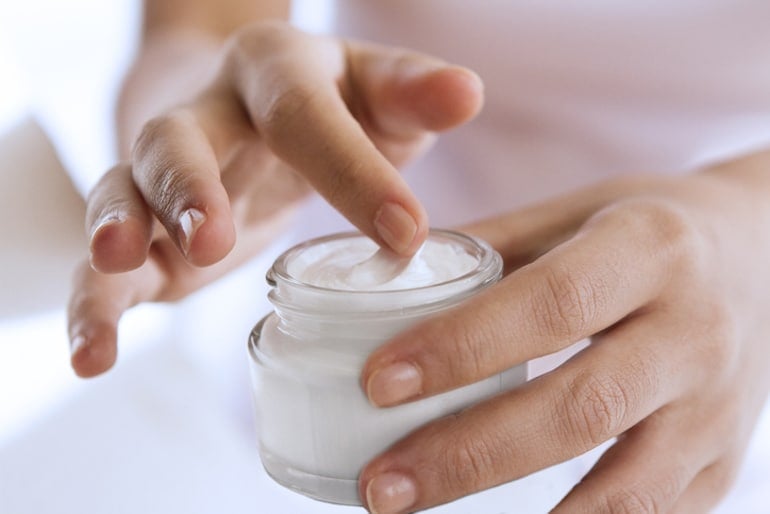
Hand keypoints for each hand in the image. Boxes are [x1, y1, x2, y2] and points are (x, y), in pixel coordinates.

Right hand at [67, 22, 482, 376]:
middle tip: (214, 240)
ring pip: (124, 192)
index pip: (305, 116)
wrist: (249, 104)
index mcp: (274, 76)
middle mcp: (208, 116)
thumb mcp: (375, 90)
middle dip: (191, 187)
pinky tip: (95, 354)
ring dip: (120, 230)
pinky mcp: (150, 235)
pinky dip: (95, 305)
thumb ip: (413, 92)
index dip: (352, 172)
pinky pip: (105, 264)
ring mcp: (166, 177)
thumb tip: (468, 94)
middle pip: (180, 140)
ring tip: (124, 266)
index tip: (405, 235)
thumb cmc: (331, 104)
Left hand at [358, 156, 769, 512]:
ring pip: (625, 487)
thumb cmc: (648, 230)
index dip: (462, 347)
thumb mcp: (576, 211)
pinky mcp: (723, 461)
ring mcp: (719, 407)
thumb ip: (490, 245)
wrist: (763, 257)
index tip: (378, 382)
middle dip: (469, 454)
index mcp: (651, 249)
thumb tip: (390, 277)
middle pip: (580, 409)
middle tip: (381, 484)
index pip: (551, 305)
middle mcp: (696, 331)